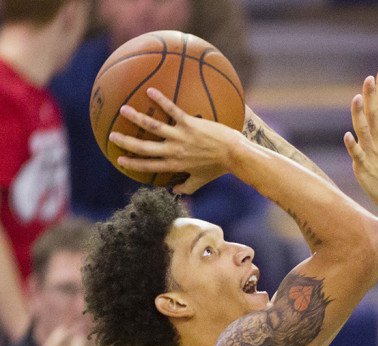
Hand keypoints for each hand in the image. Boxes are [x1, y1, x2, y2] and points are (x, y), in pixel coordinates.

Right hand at [109, 87, 240, 193]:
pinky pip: (173, 109)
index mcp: (175, 164)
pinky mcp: (190, 123)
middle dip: (126, 142)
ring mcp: (181, 136)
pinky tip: (150, 91)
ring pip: (153, 127)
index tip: (120, 159)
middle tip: (112, 135)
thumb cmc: (218, 167)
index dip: (133, 164)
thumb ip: (186, 186)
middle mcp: (174, 151)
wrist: (234, 154)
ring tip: (123, 110)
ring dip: (136, 118)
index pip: (149, 166)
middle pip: (145, 147)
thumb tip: (175, 190)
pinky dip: (161, 100)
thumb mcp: (201, 180)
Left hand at [343, 67, 377, 210]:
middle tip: (369, 79)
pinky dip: (353, 145)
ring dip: (360, 115)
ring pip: (364, 130)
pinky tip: (347, 135)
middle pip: (375, 114)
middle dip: (372, 96)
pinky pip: (357, 154)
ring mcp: (371, 153)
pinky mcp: (363, 167)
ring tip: (358, 98)